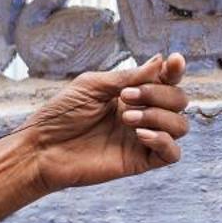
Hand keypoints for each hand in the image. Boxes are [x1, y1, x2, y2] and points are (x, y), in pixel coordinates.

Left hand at [26, 53, 190, 192]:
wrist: (41, 149)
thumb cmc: (60, 115)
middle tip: (126, 97)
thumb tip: (161, 61)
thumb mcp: (92, 86)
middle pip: (179, 100)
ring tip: (127, 119)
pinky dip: (165, 141)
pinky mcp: (139, 161)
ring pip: (180, 125)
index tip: (174, 61)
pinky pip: (172, 154)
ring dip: (159, 116)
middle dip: (159, 94)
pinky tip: (140, 135)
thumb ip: (128, 76)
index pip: (166, 81)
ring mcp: (142, 139)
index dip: (175, 71)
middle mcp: (142, 114)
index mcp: (131, 94)